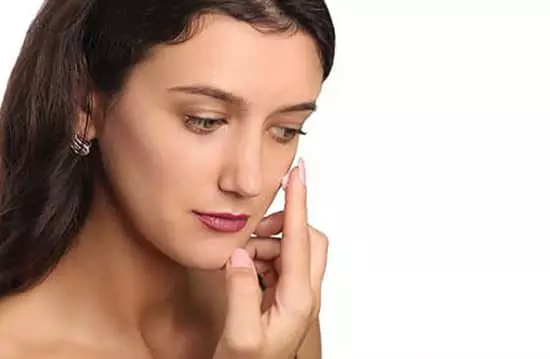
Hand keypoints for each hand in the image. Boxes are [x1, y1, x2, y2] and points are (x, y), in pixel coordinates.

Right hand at [213, 160, 328, 358]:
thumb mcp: (240, 334)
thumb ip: (241, 291)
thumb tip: (240, 254)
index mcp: (299, 299)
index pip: (302, 240)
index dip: (299, 203)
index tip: (297, 175)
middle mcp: (303, 294)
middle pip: (307, 240)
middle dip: (281, 228)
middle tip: (253, 234)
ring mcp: (295, 295)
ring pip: (288, 250)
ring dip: (263, 247)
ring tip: (239, 263)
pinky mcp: (283, 296)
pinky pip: (276, 262)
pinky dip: (258, 259)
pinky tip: (242, 272)